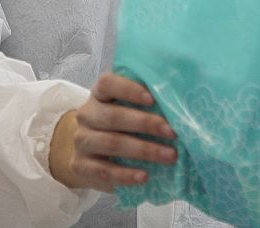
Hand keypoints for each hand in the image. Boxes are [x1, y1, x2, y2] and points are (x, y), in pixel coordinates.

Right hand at [51, 74, 177, 192]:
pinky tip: (144, 176)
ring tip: (169, 156)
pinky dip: (125, 175)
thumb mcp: (128, 109)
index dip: (129, 89)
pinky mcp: (80, 165)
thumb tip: (179, 105)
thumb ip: (146, 104)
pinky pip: (103, 170)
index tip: (152, 99)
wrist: (89, 153)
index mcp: (99, 94)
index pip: (108, 83)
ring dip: (143, 150)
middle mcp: (87, 115)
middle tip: (173, 132)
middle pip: (113, 116)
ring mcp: (82, 141)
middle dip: (146, 124)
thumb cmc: (119, 126)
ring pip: (111, 143)